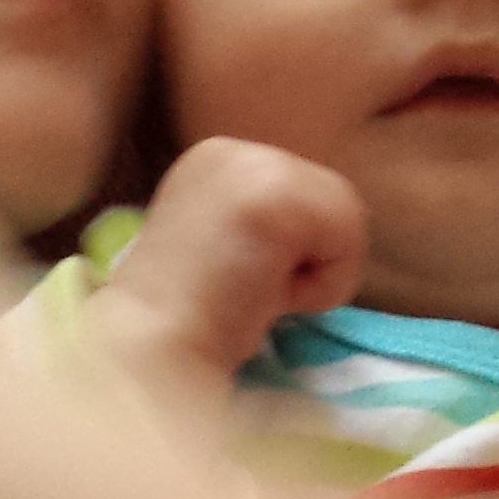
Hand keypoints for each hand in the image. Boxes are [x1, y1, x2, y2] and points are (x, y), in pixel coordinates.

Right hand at [85, 138, 366, 411]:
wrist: (150, 349)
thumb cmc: (192, 319)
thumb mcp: (231, 246)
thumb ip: (272, 225)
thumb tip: (326, 236)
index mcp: (217, 159)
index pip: (308, 194)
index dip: (290, 255)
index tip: (238, 279)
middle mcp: (231, 149)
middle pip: (334, 198)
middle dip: (306, 260)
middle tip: (248, 288)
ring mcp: (250, 163)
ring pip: (346, 216)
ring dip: (315, 276)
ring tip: (256, 290)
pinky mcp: (272, 193)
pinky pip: (347, 239)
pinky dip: (321, 286)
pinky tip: (266, 294)